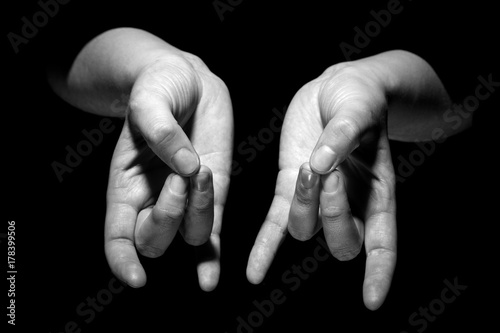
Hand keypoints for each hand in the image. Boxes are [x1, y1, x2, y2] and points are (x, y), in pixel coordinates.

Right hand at [105, 53, 232, 290]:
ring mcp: (185, 197)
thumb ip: (162, 130)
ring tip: (203, 170)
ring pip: (190, 235)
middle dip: (168, 217)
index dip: (123, 260)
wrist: (187, 81)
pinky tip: (209, 279)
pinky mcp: (213, 192)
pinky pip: (212, 232)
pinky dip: (211, 258)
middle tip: (178, 177)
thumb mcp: (151, 98)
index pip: (117, 234)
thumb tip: (186, 167)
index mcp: (125, 182)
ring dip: (199, 212)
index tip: (137, 276)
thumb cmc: (158, 87)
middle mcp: (153, 197)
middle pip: (154, 240)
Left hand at [247, 62, 396, 309]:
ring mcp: (316, 196)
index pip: (384, 242)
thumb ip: (343, 135)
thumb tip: (322, 164)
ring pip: (304, 228)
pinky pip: (275, 223)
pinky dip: (265, 247)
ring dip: (302, 203)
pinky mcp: (288, 184)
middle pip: (341, 241)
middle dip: (333, 213)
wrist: (337, 87)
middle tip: (328, 172)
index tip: (370, 300)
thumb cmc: (360, 98)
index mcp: (377, 192)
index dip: (378, 272)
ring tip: (306, 165)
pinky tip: (253, 273)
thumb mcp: (359, 109)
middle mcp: (349, 202)